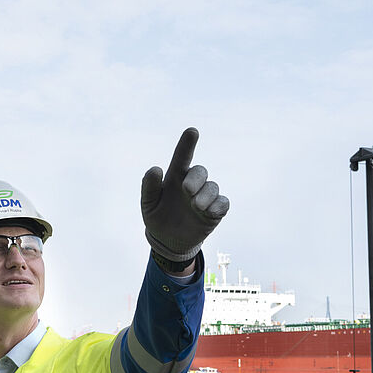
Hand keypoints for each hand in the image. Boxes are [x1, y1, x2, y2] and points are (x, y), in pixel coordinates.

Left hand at [140, 128, 228, 261]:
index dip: (187, 144)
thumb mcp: (148, 204)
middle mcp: (192, 184)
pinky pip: (223, 203)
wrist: (168, 241)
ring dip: (205, 196)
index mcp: (175, 177)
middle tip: (186, 190)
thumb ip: (149, 187)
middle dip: (196, 179)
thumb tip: (156, 168)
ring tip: (195, 207)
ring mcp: (205, 197)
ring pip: (213, 187)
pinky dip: (218, 205)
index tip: (192, 131)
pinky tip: (209, 212)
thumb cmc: (157, 217)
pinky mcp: (215, 211)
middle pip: (200, 171)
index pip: (182, 156)